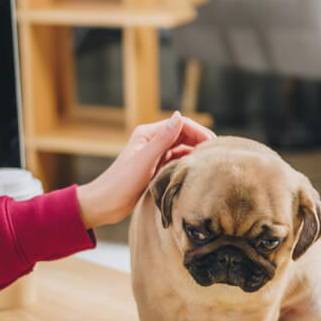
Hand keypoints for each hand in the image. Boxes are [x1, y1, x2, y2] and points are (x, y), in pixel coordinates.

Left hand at [75, 111, 214, 228]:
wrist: (103, 204)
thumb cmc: (120, 183)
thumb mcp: (144, 161)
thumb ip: (162, 139)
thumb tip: (178, 116)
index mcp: (147, 134)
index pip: (181, 125)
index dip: (199, 132)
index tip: (214, 146)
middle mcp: (151, 142)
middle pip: (183, 136)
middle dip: (200, 143)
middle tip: (217, 156)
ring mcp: (153, 156)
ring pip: (181, 150)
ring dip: (194, 154)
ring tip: (209, 164)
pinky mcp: (154, 169)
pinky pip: (175, 162)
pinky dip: (186, 165)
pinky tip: (195, 173)